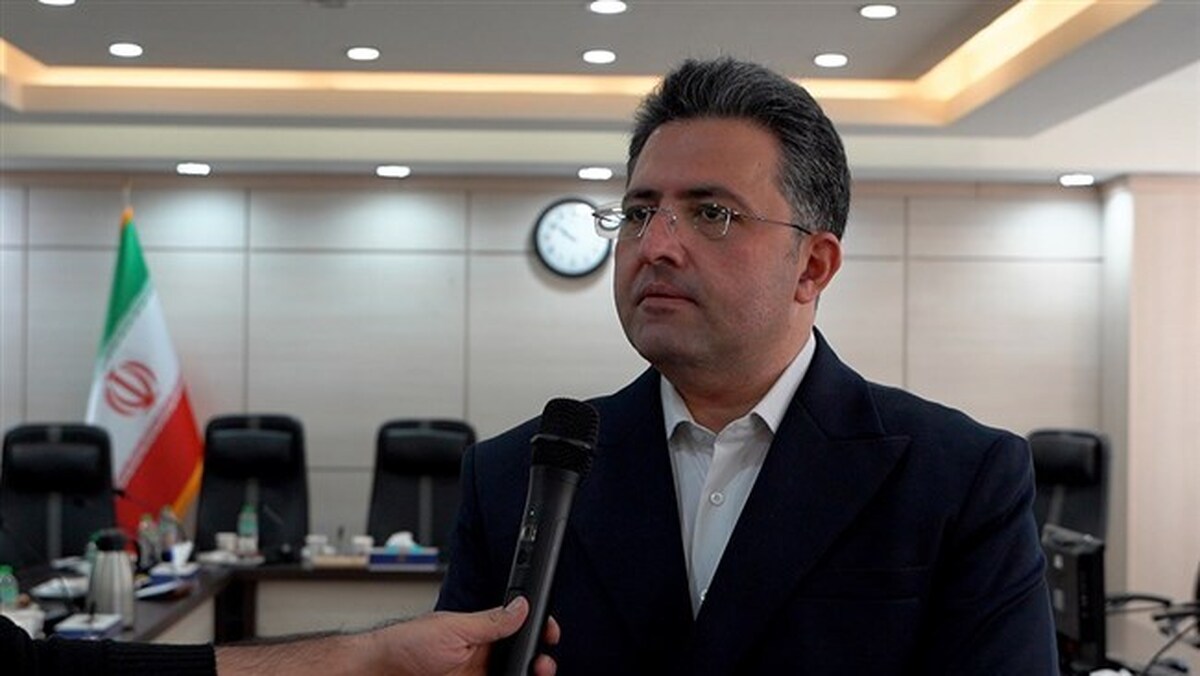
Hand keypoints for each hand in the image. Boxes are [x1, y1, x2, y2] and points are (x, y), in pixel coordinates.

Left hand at [215, 597, 558, 675]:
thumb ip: (491, 622)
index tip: (550, 634)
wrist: (377, 671)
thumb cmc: (404, 645)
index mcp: (479, 636)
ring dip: (527, 675)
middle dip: (538, 662)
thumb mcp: (453, 629)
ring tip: (534, 673)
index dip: (536, 633)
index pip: (518, 633)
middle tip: (543, 664)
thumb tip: (522, 605)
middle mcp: (480, 660)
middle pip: (521, 662)